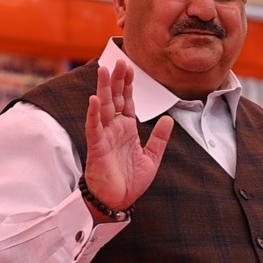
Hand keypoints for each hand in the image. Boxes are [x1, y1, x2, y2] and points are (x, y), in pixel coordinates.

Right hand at [82, 61, 173, 219]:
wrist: (118, 202)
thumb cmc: (131, 182)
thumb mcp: (152, 158)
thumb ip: (160, 138)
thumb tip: (169, 119)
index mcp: (128, 130)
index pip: (127, 101)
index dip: (128, 84)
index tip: (130, 67)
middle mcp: (115, 129)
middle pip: (115, 99)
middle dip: (117, 80)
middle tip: (119, 60)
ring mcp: (105, 136)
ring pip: (103, 108)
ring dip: (103, 89)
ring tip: (104, 70)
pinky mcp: (97, 147)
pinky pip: (94, 127)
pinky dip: (94, 113)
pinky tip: (95, 99)